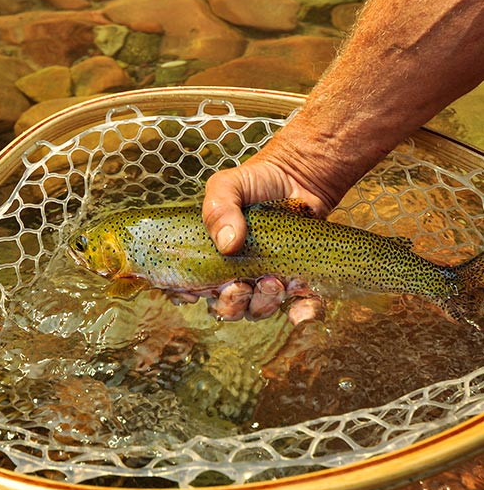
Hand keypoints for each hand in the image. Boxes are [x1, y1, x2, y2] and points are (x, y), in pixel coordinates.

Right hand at [201, 124, 342, 322]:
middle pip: (225, 306)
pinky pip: (298, 307)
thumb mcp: (228, 186)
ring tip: (272, 282)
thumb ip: (218, 208)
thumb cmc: (258, 180)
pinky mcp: (296, 280)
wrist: (299, 176)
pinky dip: (301, 313)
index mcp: (212, 256)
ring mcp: (266, 279)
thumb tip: (227, 244)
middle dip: (230, 303)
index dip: (187, 296)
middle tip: (240, 285)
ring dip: (262, 304)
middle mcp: (236, 273)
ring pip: (258, 309)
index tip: (193, 293)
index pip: (190, 287)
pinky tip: (301, 311)